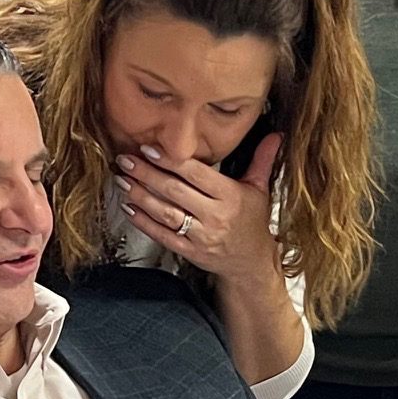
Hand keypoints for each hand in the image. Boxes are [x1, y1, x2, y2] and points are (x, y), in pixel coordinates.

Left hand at [115, 133, 282, 288]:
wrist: (251, 264)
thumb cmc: (252, 222)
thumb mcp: (260, 190)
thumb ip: (262, 160)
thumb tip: (276, 135)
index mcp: (231, 197)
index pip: (196, 174)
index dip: (171, 160)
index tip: (149, 149)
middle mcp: (215, 216)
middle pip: (175, 191)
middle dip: (147, 174)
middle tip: (125, 160)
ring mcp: (201, 236)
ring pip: (166, 213)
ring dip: (140, 196)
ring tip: (121, 180)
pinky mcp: (190, 252)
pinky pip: (163, 236)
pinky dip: (144, 222)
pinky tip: (129, 208)